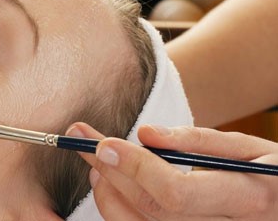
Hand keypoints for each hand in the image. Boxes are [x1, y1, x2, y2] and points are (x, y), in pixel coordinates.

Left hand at [66, 122, 277, 219]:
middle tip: (83, 139)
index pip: (175, 193)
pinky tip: (111, 184)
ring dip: (108, 192)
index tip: (106, 142)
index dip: (135, 168)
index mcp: (247, 200)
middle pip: (151, 209)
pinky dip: (119, 209)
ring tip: (95, 159)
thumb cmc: (270, 174)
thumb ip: (196, 141)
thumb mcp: (250, 147)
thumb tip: (145, 134)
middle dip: (110, 171)